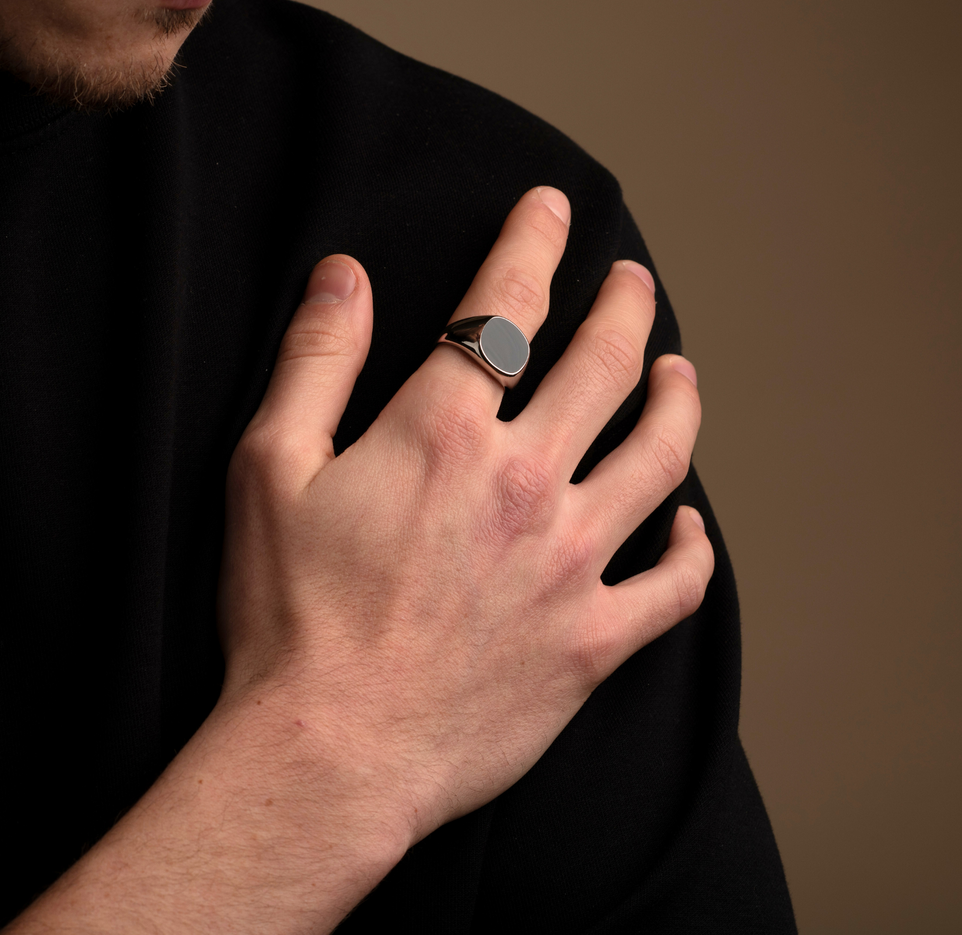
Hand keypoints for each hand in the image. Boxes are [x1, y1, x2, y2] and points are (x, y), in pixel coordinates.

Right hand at [217, 185, 712, 842]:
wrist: (327, 755)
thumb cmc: (289, 614)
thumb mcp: (269, 468)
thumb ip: (316, 360)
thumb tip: (345, 273)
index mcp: (446, 434)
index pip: (506, 306)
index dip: (533, 242)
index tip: (554, 207)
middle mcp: (526, 484)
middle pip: (603, 366)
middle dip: (624, 306)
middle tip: (633, 279)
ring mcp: (571, 563)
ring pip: (659, 456)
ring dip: (679, 401)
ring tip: (682, 369)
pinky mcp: (592, 642)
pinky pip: (673, 587)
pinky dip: (693, 550)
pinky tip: (690, 525)